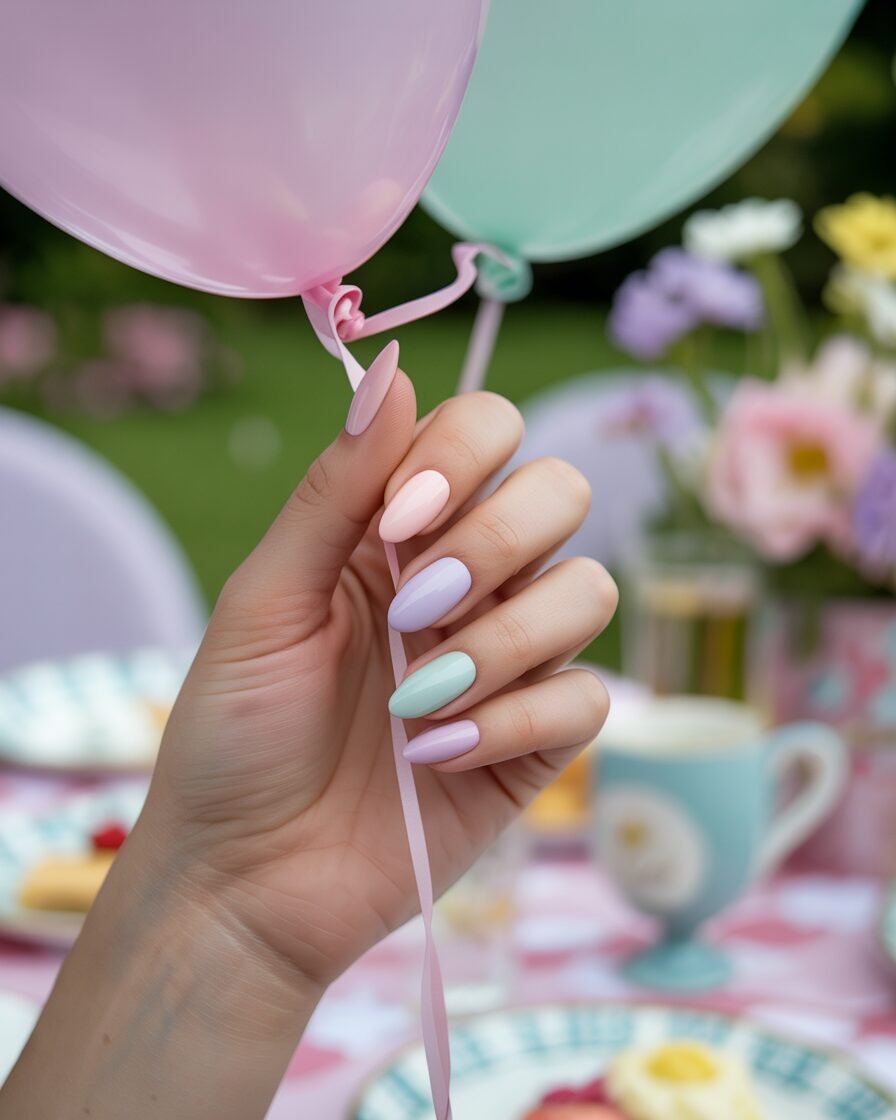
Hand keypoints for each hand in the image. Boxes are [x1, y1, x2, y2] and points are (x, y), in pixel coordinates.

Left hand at [140, 344, 616, 989]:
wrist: (245, 877)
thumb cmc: (236, 732)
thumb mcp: (266, 601)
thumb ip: (333, 490)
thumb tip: (390, 369)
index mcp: (400, 531)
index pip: (488, 431)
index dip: (462, 458)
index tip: (397, 521)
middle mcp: (468, 580)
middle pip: (562, 494)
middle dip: (494, 544)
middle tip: (414, 609)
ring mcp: (510, 660)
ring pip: (590, 589)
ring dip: (505, 642)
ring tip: (416, 702)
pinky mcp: (537, 742)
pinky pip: (586, 698)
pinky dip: (516, 722)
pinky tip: (438, 755)